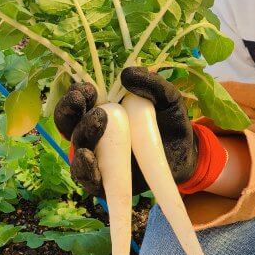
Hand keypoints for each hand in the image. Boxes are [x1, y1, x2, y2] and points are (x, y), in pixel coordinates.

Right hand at [53, 68, 198, 196]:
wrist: (185, 154)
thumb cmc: (171, 122)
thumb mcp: (168, 99)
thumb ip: (153, 84)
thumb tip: (128, 73)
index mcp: (102, 108)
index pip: (79, 99)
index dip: (76, 93)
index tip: (86, 88)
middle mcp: (93, 132)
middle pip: (68, 121)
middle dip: (69, 110)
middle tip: (82, 100)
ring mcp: (96, 157)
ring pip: (76, 147)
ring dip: (81, 134)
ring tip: (96, 121)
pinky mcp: (103, 181)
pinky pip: (87, 177)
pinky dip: (84, 167)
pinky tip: (87, 156)